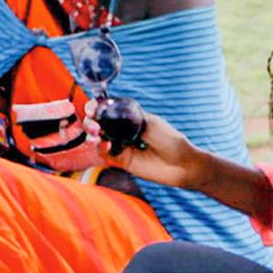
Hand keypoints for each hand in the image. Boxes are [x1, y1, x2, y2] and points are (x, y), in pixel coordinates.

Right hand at [88, 103, 203, 188]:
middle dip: (90, 122)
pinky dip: (102, 150)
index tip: (92, 108)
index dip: (96, 108)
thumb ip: (131, 117)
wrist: (182, 164)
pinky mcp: (121, 161)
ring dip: (92, 136)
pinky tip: (107, 146)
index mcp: (129, 118)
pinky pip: (105, 155)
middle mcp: (122, 131)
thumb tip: (111, 110)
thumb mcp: (151, 123)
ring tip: (96, 136)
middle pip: (98, 124)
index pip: (107, 110)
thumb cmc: (171, 140)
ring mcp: (120, 146)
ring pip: (98, 140)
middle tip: (94, 125)